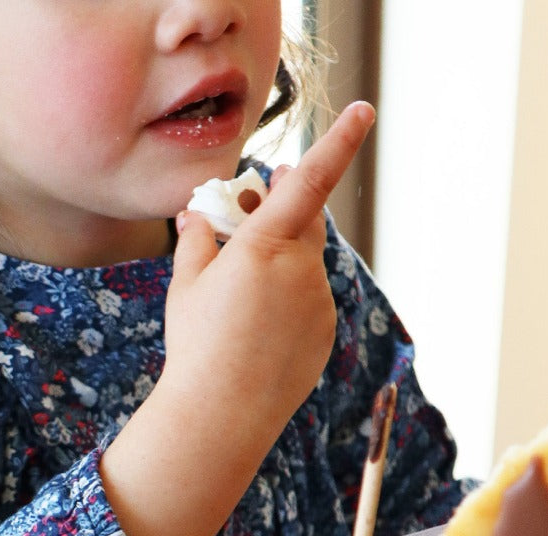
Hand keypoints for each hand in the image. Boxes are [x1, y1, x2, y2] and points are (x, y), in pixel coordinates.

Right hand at [100, 102, 374, 535]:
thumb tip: (194, 216)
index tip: (361, 111)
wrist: (223, 411)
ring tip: (241, 291)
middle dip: (286, 206)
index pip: (309, 183)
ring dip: (280, 262)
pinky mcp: (324, 332)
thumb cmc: (196, 344)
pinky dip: (288, 300)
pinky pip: (309, 301)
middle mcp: (300, 269)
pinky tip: (257, 328)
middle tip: (257, 203)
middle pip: (305, 220)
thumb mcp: (186, 286)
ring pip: (304, 266)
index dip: (337, 143)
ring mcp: (318, 302)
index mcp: (264, 247)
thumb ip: (195, 241)